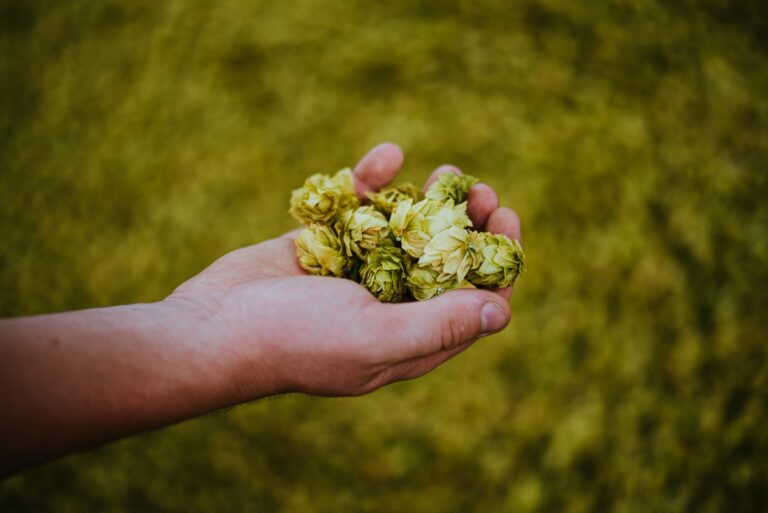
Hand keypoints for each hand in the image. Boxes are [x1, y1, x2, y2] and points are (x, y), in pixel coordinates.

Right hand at [168, 143, 522, 396]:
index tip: (505, 219)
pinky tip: (385, 155)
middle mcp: (388, 307)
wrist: (213, 325)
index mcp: (409, 339)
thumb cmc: (295, 338)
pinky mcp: (326, 244)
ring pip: (406, 230)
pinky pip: (358, 208)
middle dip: (468, 224)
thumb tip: (501, 312)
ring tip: (448, 172)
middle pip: (445, 262)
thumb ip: (438, 326)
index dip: (498, 263)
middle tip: (480, 191)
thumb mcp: (373, 337)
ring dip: (429, 199)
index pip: (472, 304)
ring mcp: (356, 273)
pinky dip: (372, 181)